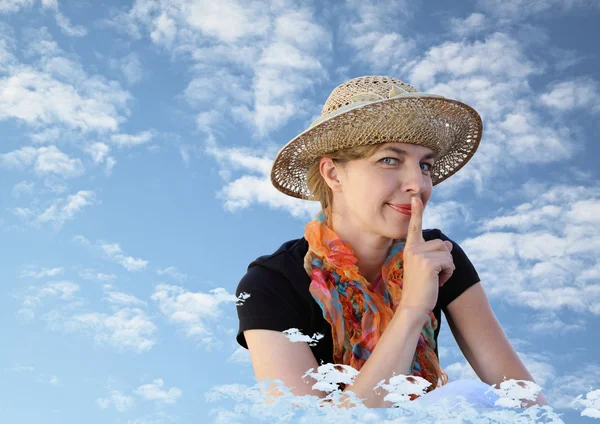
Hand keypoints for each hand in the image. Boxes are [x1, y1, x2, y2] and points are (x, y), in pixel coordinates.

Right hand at [398, 196, 455, 312]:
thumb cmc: (421, 288)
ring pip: (447, 253)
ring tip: (435, 279)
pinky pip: (449, 262)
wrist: (413, 306)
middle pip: (441, 244)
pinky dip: (448, 273)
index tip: (416, 197)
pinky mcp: (428, 263)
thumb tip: (448, 244)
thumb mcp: (427, 267)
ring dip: (447, 268)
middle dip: (444, 260)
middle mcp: (412, 249)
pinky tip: (438, 282)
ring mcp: (419, 255)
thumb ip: (435, 252)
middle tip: (433, 275)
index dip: (416, 212)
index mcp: (409, 248)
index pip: (414, 227)